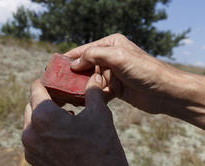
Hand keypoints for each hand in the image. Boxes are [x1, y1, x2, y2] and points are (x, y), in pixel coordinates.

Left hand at [22, 74, 127, 165]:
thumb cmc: (101, 150)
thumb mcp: (99, 115)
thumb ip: (93, 92)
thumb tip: (95, 77)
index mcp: (44, 117)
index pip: (36, 89)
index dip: (45, 81)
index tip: (53, 79)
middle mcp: (31, 132)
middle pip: (32, 105)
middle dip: (45, 98)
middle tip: (62, 95)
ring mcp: (30, 149)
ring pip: (31, 122)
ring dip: (44, 114)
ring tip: (64, 113)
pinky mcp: (34, 160)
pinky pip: (33, 137)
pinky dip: (43, 129)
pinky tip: (62, 131)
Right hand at [65, 34, 204, 128]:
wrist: (164, 92)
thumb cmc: (143, 70)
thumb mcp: (117, 57)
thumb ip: (93, 56)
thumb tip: (74, 64)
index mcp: (111, 45)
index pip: (86, 50)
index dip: (70, 57)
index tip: (55, 64)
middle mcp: (111, 58)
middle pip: (86, 65)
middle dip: (74, 73)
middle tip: (58, 81)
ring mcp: (113, 74)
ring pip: (91, 79)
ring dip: (82, 85)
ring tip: (68, 92)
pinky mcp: (115, 88)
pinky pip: (98, 90)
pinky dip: (92, 94)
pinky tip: (83, 100)